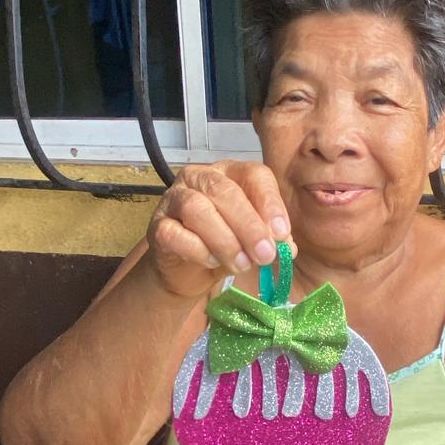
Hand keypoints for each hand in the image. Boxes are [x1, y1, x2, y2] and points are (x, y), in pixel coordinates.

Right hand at [147, 160, 297, 300]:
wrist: (185, 271)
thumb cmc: (224, 245)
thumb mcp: (253, 240)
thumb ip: (270, 239)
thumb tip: (287, 247)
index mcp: (230, 173)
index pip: (253, 174)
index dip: (269, 202)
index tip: (281, 233)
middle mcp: (199, 178)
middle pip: (224, 192)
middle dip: (249, 226)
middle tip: (266, 255)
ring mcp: (173, 199)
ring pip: (197, 209)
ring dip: (225, 241)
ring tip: (242, 265)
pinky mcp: (157, 226)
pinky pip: (174, 233)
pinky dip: (197, 250)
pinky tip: (212, 262)